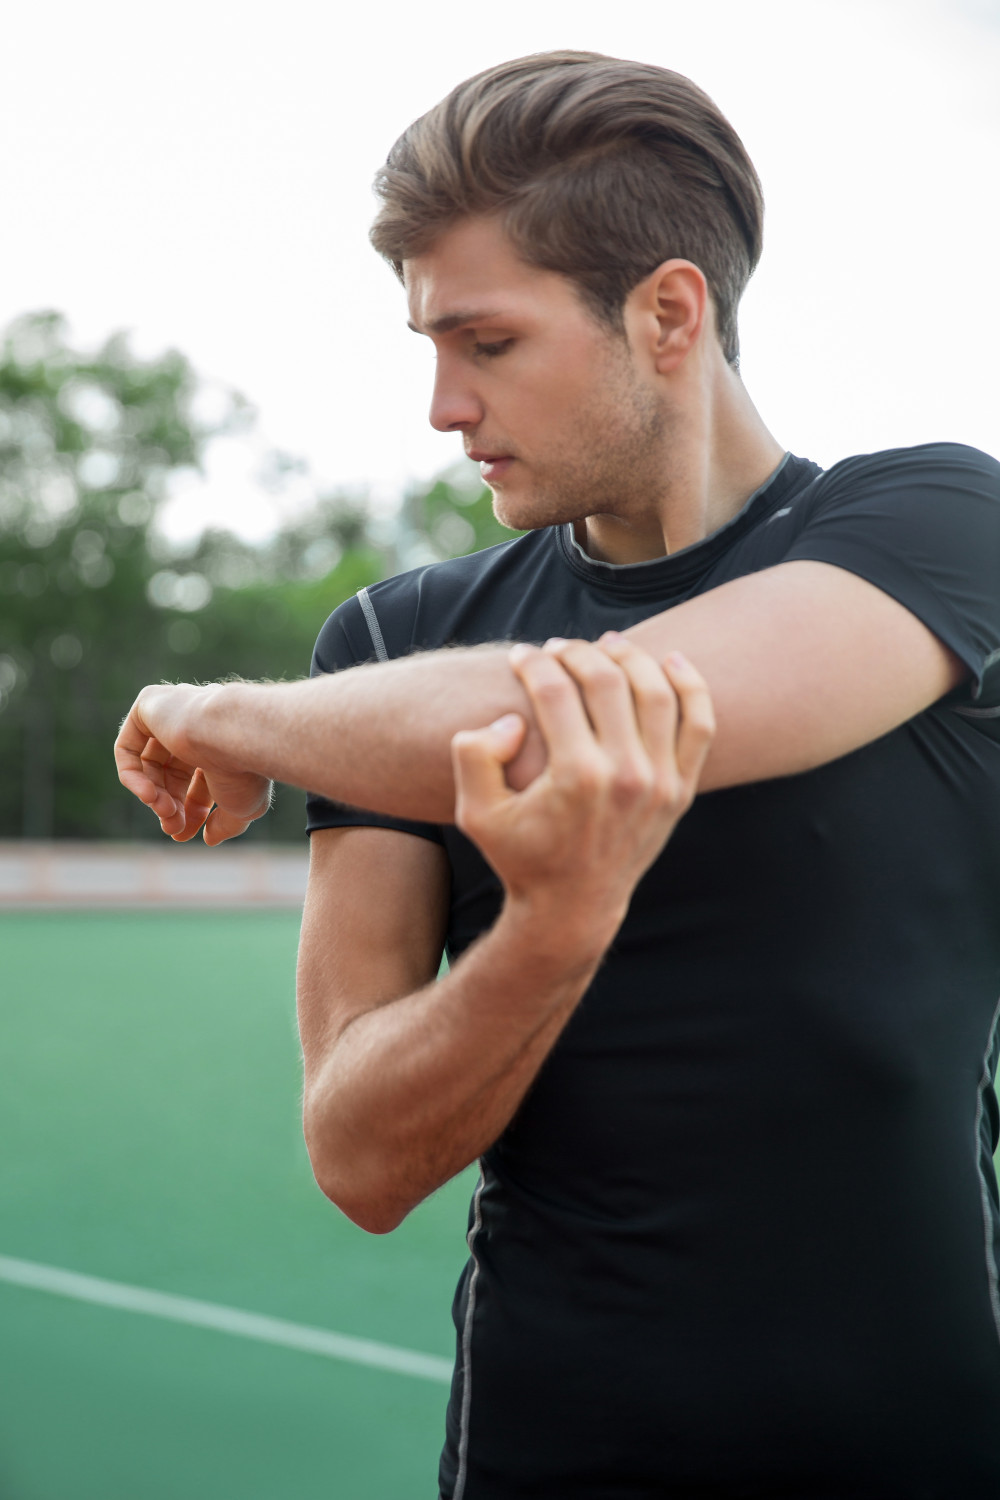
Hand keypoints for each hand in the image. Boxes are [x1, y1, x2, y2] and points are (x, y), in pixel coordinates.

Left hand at [115, 683, 271, 843]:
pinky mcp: (150, 704)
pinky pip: (129, 745)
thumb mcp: (243, 808)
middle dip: (169, 806)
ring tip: (165, 812)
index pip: (199, 781)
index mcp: (225, 743)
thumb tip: (210, 839)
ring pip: (150, 764)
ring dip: (154, 797)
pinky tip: (147, 796)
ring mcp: (174, 712)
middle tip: (173, 828)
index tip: (184, 834)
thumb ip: (226, 823)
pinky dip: (132, 776)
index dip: (190, 811)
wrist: (236, 735)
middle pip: (172, 774)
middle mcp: (199, 724)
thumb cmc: (245, 770)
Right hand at [450, 633, 713, 964]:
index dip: (533, 663)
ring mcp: (660, 782)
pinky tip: (670, 660)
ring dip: (631, 658)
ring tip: (607, 645)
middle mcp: (625, 776)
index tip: (520, 655)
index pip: (555, 691)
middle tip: (557, 649)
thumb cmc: (520, 854)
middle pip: (606, 682)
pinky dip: (689, 686)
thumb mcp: (475, 814)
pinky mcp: (681, 790)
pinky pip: (699, 724)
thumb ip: (473, 757)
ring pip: (656, 693)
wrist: (572, 907)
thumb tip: (512, 720)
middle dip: (576, 653)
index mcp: (575, 777)